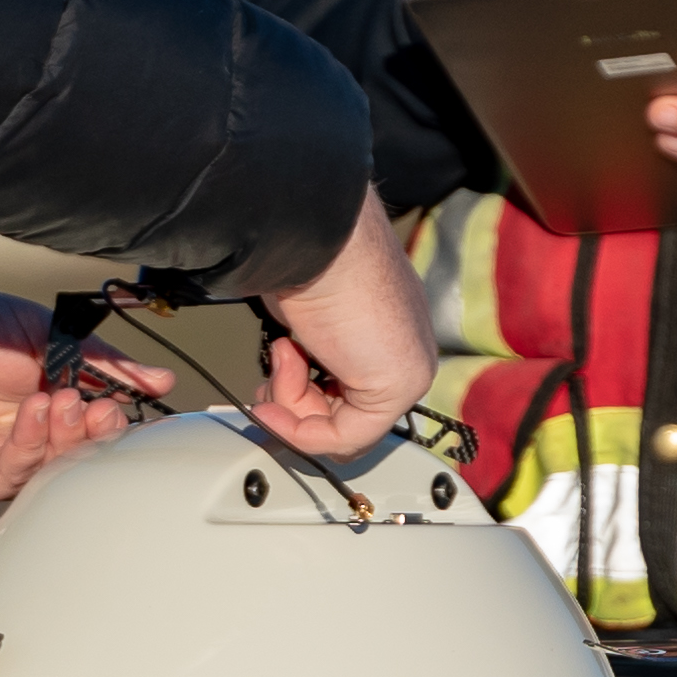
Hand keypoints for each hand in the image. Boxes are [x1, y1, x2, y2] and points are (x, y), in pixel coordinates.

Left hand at [0, 283, 172, 507]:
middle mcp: (26, 435)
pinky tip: (35, 413)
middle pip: (81, 452)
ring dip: (68, 438)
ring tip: (67, 403)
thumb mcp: (38, 331)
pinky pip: (15, 475)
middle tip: (104, 409)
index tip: (134, 397)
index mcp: (46, 397)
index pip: (96, 418)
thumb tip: (155, 379)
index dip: (117, 412)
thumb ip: (96, 358)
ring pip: (54, 470)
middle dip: (99, 432)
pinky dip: (32, 446)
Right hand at [248, 188, 432, 458]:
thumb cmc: (305, 260)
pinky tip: (276, 398)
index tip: (268, 390)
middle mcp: (405, 347)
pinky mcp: (400, 384)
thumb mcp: (304, 317)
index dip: (302, 400)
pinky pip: (346, 437)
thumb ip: (308, 352)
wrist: (317, 238)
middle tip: (267, 386)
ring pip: (343, 429)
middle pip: (346, 415)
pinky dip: (301, 431)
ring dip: (292, 406)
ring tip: (282, 359)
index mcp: (388, 327)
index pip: (350, 392)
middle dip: (295, 408)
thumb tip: (288, 371)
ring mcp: (409, 367)